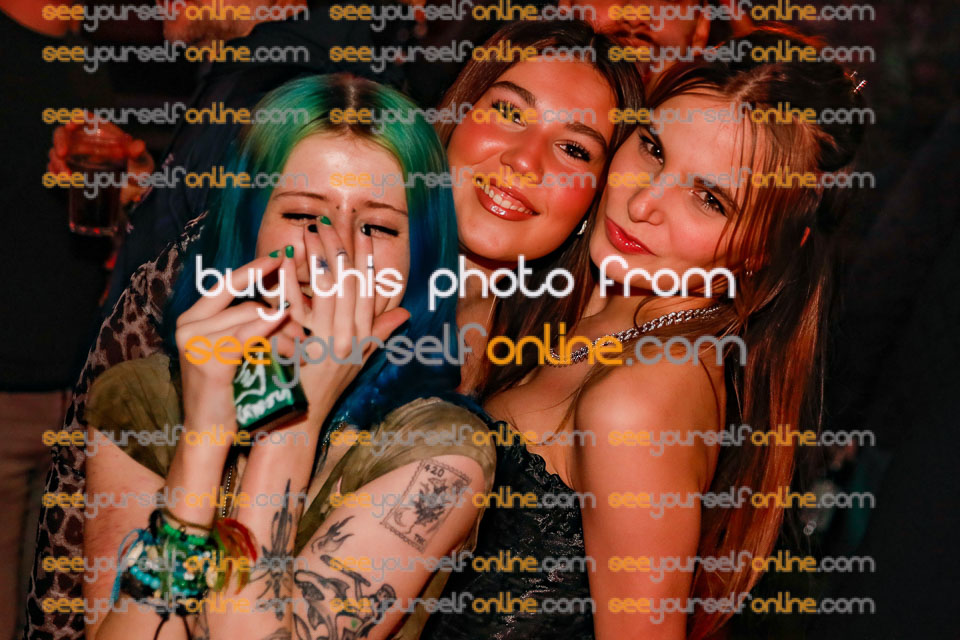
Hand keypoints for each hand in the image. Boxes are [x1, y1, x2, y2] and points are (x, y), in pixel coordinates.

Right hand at [48, 115, 154, 205]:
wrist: (135, 187)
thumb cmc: (137, 167)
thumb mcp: (140, 160)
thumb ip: (138, 152)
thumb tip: (139, 145)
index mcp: (100, 130)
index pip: (85, 118)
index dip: (77, 119)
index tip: (72, 125)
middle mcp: (84, 139)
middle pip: (63, 133)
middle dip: (60, 141)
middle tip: (62, 154)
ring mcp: (75, 154)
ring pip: (57, 152)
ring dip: (57, 162)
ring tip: (67, 176)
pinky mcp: (72, 169)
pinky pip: (57, 167)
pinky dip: (56, 173)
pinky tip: (62, 179)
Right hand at [174, 252, 287, 442]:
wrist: (210, 432)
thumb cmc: (229, 392)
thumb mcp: (237, 351)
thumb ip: (248, 324)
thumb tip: (283, 302)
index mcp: (192, 319)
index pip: (227, 284)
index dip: (254, 269)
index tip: (280, 255)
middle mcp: (187, 326)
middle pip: (246, 304)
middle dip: (280, 314)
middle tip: (304, 328)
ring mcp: (194, 342)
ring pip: (250, 319)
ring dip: (282, 331)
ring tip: (301, 347)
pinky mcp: (207, 359)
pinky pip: (245, 336)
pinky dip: (266, 328)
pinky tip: (284, 323)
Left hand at [285, 223, 409, 423]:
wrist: (301, 418)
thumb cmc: (329, 388)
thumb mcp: (360, 360)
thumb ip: (380, 333)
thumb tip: (405, 312)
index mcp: (364, 337)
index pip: (370, 290)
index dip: (367, 260)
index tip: (363, 232)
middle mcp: (349, 337)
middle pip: (348, 284)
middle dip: (339, 249)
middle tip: (330, 222)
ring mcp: (324, 342)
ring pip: (325, 290)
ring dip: (317, 258)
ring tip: (309, 231)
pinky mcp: (300, 347)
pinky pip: (295, 307)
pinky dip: (290, 281)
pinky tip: (284, 261)